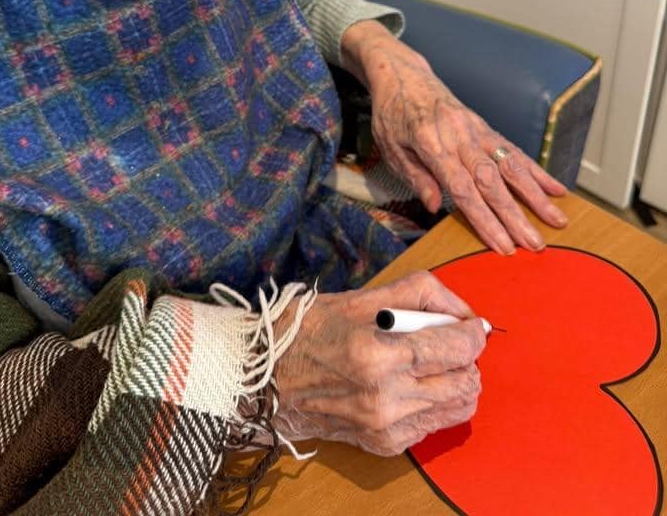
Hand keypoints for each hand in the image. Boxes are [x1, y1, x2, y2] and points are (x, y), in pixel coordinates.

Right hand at [273, 271, 484, 455]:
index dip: (475, 333)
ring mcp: (384, 427)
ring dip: (458, 381)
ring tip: (435, 362)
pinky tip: (411, 383)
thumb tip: (463, 310)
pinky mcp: (383, 445)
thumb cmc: (307, 330)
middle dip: (468, 358)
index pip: (456, 348)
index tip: (474, 324)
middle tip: (451, 340)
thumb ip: (420, 294)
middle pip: (466, 382)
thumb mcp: (361, 297)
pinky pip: (435, 424)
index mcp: (376, 354)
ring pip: (458, 407)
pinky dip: (435, 401)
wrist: (263, 381)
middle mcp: (384, 397)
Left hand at [340, 21, 567, 254]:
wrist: (403, 74)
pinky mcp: (485, 126)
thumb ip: (415, 176)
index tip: (503, 246)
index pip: (463, 188)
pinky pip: (513, 149)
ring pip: (510, 163)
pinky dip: (536, 170)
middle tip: (536, 244)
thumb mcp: (390, 147)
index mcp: (432, 144)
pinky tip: (556, 188)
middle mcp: (460, 135)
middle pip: (492, 181)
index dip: (485, 219)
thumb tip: (435, 207)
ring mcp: (476, 129)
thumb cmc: (391, 114)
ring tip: (557, 219)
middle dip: (516, 216)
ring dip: (536, 194)